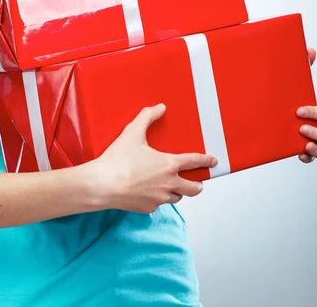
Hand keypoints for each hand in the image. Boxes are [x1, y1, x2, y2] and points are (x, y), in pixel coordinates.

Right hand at [89, 103, 217, 212]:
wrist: (103, 185)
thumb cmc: (117, 160)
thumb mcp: (132, 133)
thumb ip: (147, 117)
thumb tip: (159, 107)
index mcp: (169, 164)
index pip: (194, 162)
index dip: (206, 160)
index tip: (213, 161)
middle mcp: (169, 184)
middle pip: (194, 188)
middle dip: (198, 184)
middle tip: (197, 181)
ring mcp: (159, 198)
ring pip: (177, 198)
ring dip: (178, 192)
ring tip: (173, 187)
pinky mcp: (148, 208)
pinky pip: (159, 205)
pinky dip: (159, 199)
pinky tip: (150, 193)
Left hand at [297, 48, 316, 162]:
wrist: (271, 107)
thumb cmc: (287, 94)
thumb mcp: (293, 81)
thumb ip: (302, 66)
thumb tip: (310, 50)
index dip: (316, 112)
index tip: (298, 110)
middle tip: (300, 127)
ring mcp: (313, 138)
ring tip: (304, 145)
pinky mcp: (303, 148)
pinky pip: (312, 157)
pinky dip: (309, 157)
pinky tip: (300, 154)